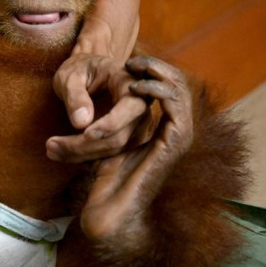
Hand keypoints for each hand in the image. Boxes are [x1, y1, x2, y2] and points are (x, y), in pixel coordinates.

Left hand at [47, 53, 153, 161]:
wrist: (86, 71)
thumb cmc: (79, 69)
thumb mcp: (71, 75)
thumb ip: (76, 95)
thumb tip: (81, 123)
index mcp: (130, 83)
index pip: (131, 108)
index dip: (110, 124)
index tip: (84, 134)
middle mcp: (139, 106)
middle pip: (119, 136)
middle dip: (85, 146)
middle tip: (51, 145)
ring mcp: (134, 125)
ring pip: (113, 150)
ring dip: (81, 155)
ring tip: (50, 150)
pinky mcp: (123, 138)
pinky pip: (107, 154)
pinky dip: (84, 157)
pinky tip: (61, 154)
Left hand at [79, 56, 192, 250]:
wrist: (111, 207)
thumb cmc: (104, 179)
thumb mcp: (106, 141)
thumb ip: (106, 126)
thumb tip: (83, 113)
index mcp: (163, 128)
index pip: (169, 91)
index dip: (152, 72)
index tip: (129, 61)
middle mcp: (175, 131)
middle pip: (179, 86)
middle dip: (158, 68)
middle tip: (134, 59)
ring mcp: (178, 137)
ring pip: (181, 92)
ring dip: (159, 74)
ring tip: (135, 66)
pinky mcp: (175, 144)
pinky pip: (177, 108)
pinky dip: (158, 91)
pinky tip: (136, 86)